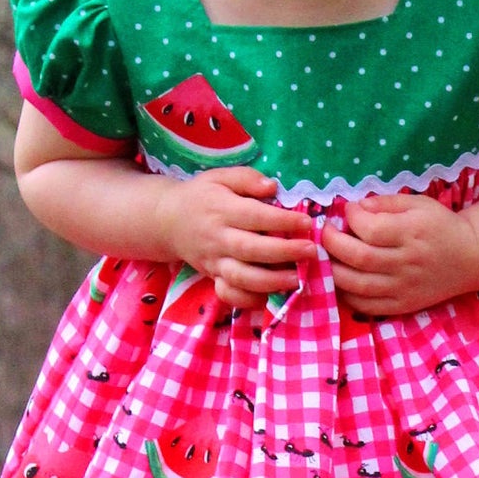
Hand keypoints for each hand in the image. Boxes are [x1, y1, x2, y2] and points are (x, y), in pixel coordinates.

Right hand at [160, 168, 316, 310]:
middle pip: (250, 250)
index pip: (254, 216)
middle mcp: (217, 238)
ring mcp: (214, 261)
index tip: (306, 223)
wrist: (167, 221)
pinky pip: (228, 294)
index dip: (281, 221)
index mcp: (221, 210)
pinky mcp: (212, 277)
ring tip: (297, 279)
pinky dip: (248, 300)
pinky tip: (271, 296)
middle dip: (283, 253)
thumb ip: (246, 179)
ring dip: (270, 282)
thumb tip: (272, 187)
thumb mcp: (220, 177)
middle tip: (310, 251)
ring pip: (241, 277)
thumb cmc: (202, 196)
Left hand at [323, 193, 478, 316]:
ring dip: (332, 270)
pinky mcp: (402, 305)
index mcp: (412, 233)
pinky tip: (341, 279)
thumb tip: (354, 208)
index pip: (370, 229)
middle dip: (332, 243)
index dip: (351, 217)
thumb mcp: (418, 204)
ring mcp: (403, 288)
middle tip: (326, 232)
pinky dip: (346, 294)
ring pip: (356, 285)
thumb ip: (385, 203)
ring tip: (328, 256)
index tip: (348, 210)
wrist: (469, 258)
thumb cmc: (440, 226)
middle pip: (359, 257)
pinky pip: (365, 306)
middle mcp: (407, 263)